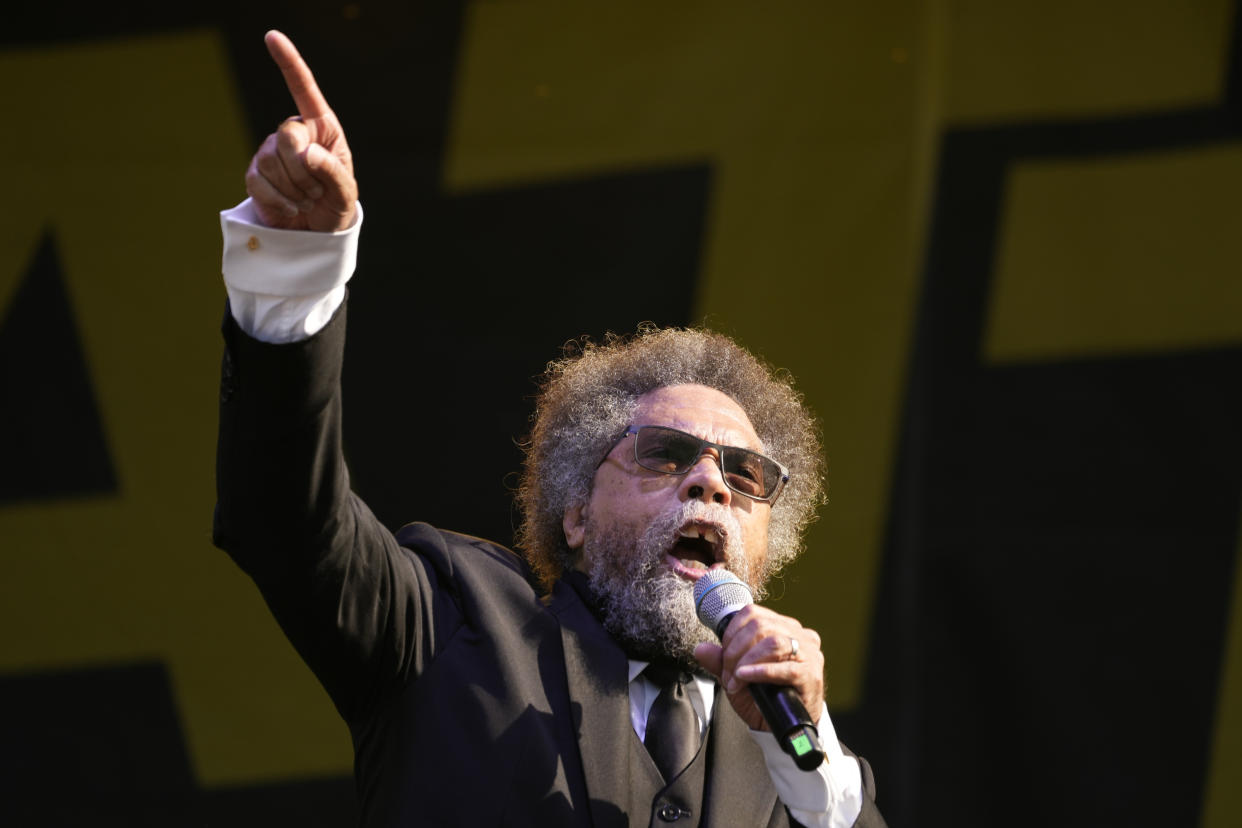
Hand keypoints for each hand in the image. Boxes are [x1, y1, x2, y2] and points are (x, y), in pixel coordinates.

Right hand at [244, 30, 357, 230]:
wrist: (318, 234)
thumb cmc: (337, 206)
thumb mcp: (346, 192)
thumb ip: (332, 171)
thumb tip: (305, 154)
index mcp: (322, 127)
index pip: (303, 89)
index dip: (288, 62)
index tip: (271, 36)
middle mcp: (294, 133)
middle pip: (287, 136)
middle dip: (303, 171)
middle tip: (317, 193)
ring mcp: (271, 152)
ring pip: (271, 162)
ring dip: (294, 191)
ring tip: (307, 202)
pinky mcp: (256, 174)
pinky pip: (259, 182)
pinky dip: (279, 201)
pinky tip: (291, 210)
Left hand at [693, 604, 824, 731]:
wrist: (782, 727)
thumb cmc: (763, 698)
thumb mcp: (736, 677)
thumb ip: (719, 661)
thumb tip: (700, 649)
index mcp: (782, 627)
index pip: (752, 613)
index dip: (731, 633)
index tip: (723, 656)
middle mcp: (798, 635)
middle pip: (760, 626)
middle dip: (736, 651)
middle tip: (728, 675)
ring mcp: (808, 654)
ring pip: (773, 642)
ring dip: (747, 661)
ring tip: (736, 680)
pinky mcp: (811, 676)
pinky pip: (786, 668)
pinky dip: (761, 672)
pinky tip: (746, 677)